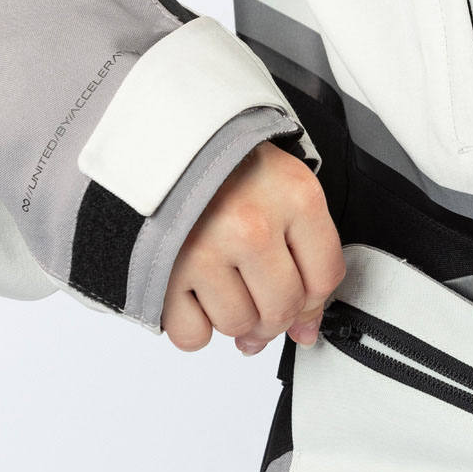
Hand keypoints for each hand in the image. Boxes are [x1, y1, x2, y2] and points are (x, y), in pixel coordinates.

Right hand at [160, 140, 346, 354]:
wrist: (147, 137)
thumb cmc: (220, 163)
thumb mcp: (280, 187)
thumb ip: (307, 256)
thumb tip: (306, 330)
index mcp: (293, 196)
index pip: (324, 279)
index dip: (313, 298)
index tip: (299, 294)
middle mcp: (251, 223)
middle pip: (282, 310)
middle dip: (272, 314)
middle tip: (256, 295)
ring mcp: (204, 249)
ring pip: (238, 325)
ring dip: (232, 316)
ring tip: (219, 280)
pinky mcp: (162, 272)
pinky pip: (192, 334)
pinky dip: (192, 325)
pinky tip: (191, 291)